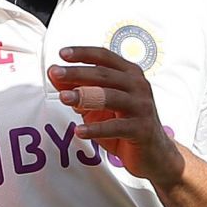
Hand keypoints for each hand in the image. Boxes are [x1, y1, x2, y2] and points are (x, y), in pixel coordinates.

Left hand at [48, 46, 182, 182]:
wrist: (153, 153)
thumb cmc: (123, 123)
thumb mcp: (97, 105)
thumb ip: (78, 89)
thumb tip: (53, 75)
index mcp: (129, 74)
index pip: (105, 57)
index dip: (83, 53)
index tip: (62, 53)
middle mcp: (138, 86)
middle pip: (104, 75)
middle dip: (77, 73)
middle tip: (55, 73)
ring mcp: (141, 107)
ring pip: (111, 96)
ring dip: (85, 96)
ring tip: (64, 97)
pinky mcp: (141, 129)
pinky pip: (115, 127)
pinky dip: (96, 129)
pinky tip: (79, 131)